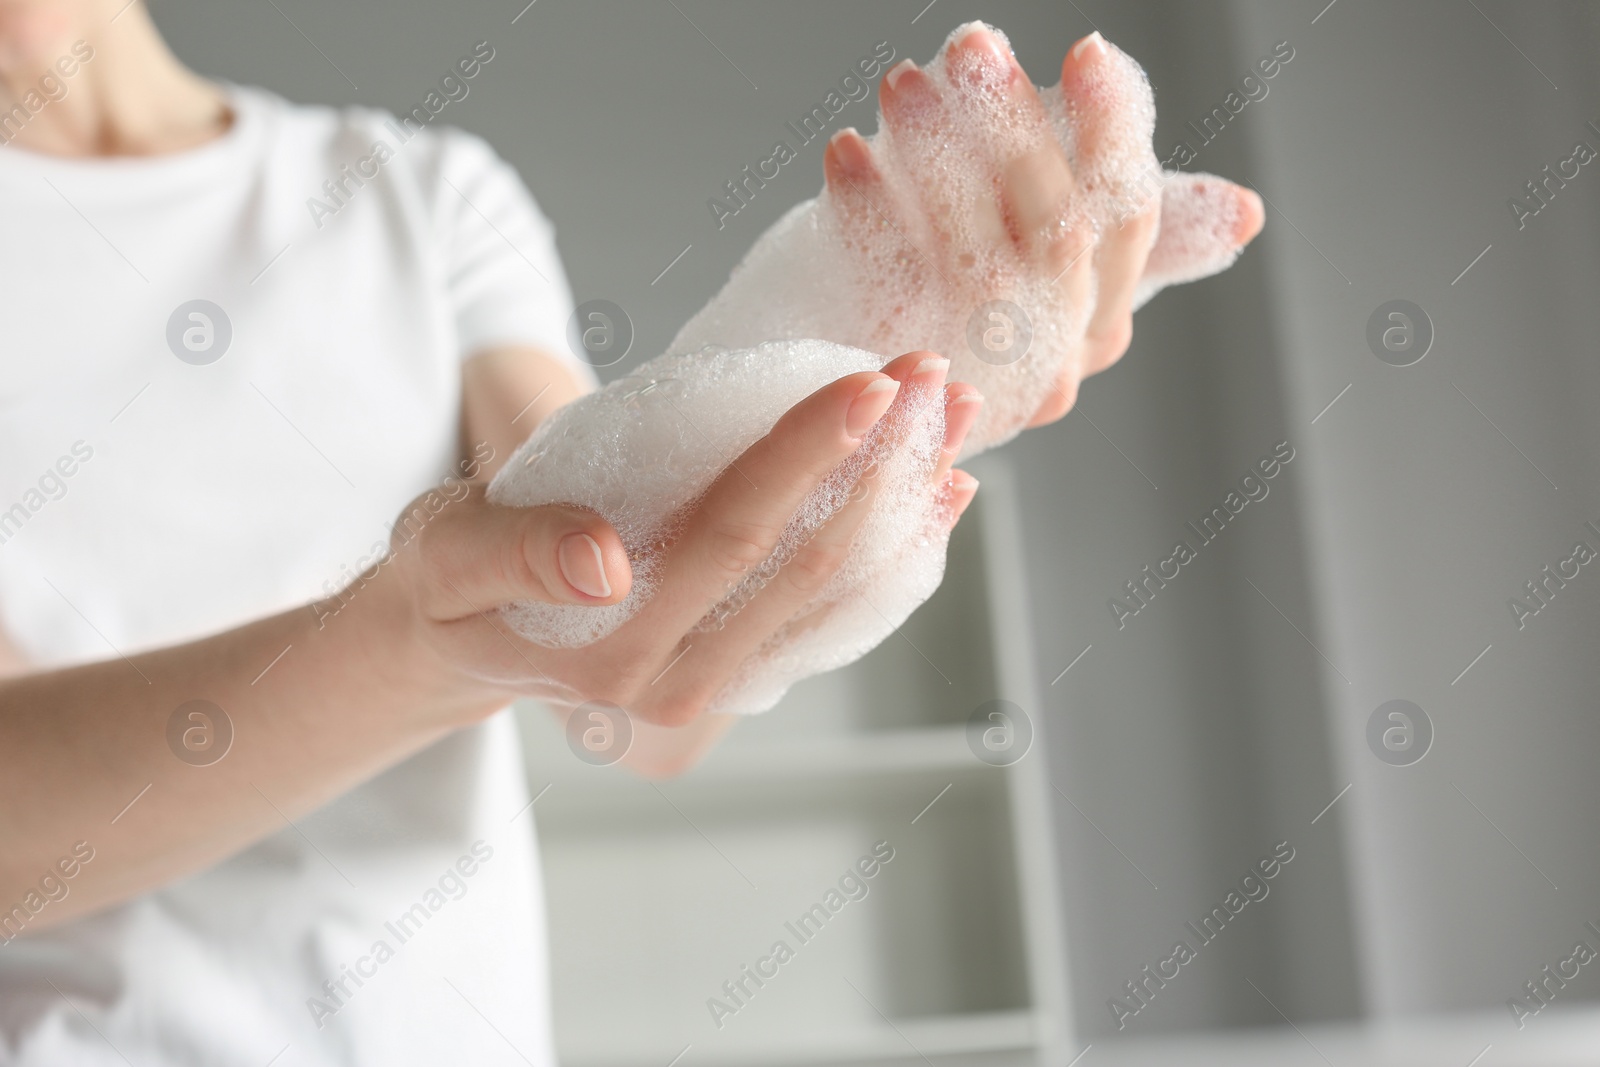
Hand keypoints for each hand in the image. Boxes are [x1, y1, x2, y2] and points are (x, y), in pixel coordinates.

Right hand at [383, 352, 980, 726]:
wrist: (460, 642)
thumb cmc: (448, 582)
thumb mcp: (444, 553)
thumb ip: (516, 549)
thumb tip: (604, 560)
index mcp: (610, 657)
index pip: (728, 539)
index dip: (804, 456)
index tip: (870, 383)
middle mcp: (680, 686)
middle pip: (807, 563)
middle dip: (880, 464)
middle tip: (933, 376)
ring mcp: (720, 687)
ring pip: (838, 589)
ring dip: (904, 500)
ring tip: (954, 415)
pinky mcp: (743, 672)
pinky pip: (837, 613)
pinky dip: (894, 549)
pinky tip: (940, 493)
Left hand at [821, 24, 1264, 436]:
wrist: (851, 406)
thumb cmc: (955, 308)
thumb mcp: (1045, 266)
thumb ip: (1117, 219)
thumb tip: (1246, 214)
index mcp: (1095, 323)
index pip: (1128, 220)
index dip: (1114, 132)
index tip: (1088, 51)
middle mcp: (1050, 357)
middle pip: (1056, 232)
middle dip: (1017, 130)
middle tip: (974, 45)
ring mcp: (977, 377)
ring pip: (974, 255)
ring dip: (937, 156)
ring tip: (902, 85)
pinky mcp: (898, 383)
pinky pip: (889, 287)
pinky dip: (869, 212)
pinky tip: (845, 151)